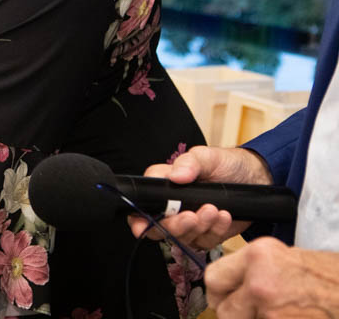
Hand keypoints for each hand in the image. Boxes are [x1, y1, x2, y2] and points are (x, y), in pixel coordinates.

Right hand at [127, 146, 271, 248]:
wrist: (257, 178)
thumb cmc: (227, 164)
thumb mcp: (207, 156)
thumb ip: (189, 163)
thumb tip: (176, 176)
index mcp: (165, 187)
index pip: (142, 206)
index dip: (139, 219)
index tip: (145, 223)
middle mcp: (173, 208)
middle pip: (160, 228)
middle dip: (175, 226)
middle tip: (192, 216)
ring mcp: (191, 223)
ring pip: (183, 237)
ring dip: (199, 226)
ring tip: (215, 210)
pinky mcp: (208, 234)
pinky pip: (206, 241)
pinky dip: (216, 230)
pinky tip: (225, 216)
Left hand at [206, 236, 338, 316]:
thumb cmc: (321, 274)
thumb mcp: (278, 256)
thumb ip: (247, 269)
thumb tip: (225, 286)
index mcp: (257, 257)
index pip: (212, 278)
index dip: (218, 292)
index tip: (224, 297)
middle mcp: (260, 283)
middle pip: (224, 311)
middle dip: (234, 314)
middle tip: (249, 310)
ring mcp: (272, 312)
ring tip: (276, 311)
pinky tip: (288, 316)